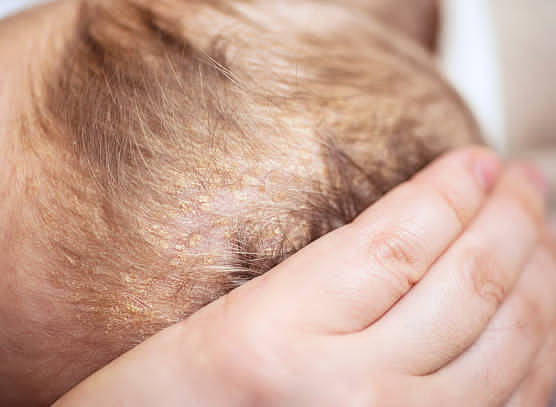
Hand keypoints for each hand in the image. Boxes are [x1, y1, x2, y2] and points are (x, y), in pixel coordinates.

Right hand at [54, 147, 555, 405]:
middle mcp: (345, 393)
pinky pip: (511, 406)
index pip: (397, 240)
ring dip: (538, 275)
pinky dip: (539, 355)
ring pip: (507, 344)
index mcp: (272, 335)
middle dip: (511, 218)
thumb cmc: (164, 403)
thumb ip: (317, 280)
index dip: (449, 190)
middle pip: (465, 284)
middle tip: (525, 180)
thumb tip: (410, 233)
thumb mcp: (219, 325)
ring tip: (540, 232)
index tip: (475, 160)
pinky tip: (540, 319)